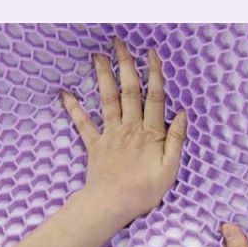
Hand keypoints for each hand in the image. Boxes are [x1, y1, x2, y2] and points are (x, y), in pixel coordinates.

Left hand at [61, 38, 186, 226]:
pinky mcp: (95, 145)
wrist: (112, 204)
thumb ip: (176, 140)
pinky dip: (74, 108)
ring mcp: (111, 135)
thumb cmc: (145, 191)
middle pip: (129, 90)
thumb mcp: (170, 169)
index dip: (154, 74)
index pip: (155, 98)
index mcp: (151, 133)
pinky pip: (83, 124)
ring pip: (108, 99)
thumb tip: (182, 114)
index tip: (152, 53)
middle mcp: (130, 128)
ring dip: (102, 75)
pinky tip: (65, 93)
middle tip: (119, 42)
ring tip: (97, 55)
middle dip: (125, 65)